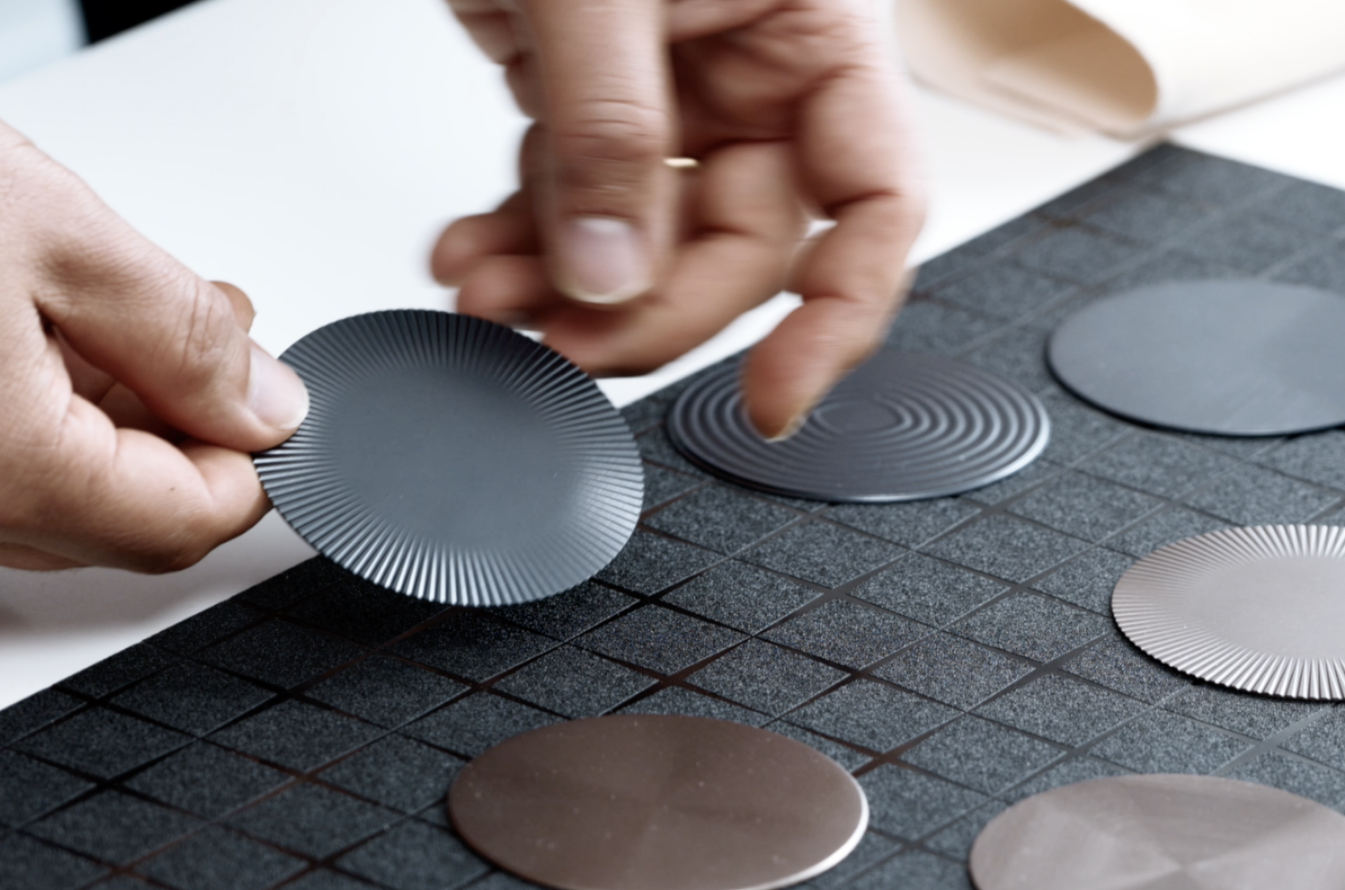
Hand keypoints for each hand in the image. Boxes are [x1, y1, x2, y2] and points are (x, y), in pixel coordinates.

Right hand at [0, 4, 306, 571]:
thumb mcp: (61, 229)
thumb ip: (184, 339)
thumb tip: (264, 408)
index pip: (182, 527)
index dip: (246, 463)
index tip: (257, 402)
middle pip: (104, 527)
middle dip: (164, 437)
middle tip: (181, 334)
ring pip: (18, 508)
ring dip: (75, 429)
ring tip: (71, 309)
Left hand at [435, 0, 924, 438]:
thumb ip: (607, 132)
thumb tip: (610, 278)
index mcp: (816, 25)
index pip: (874, 205)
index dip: (838, 316)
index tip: (775, 398)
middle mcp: (760, 64)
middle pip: (744, 246)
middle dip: (648, 308)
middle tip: (564, 342)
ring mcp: (675, 81)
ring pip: (645, 238)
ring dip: (563, 287)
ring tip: (484, 295)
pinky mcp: (588, 87)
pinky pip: (571, 199)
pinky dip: (519, 242)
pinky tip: (470, 256)